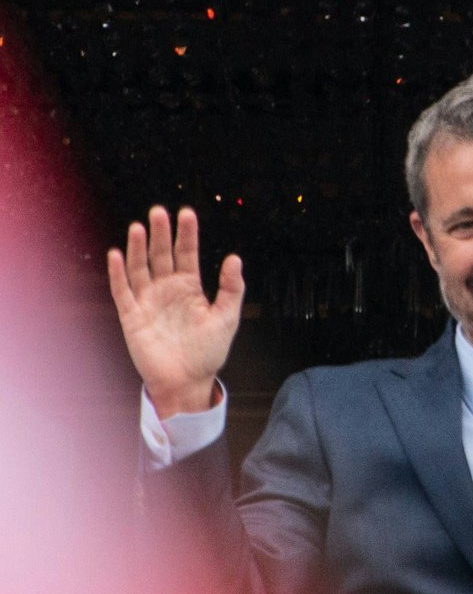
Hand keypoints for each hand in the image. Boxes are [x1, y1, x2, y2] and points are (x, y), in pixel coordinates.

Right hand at [106, 206, 243, 417]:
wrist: (188, 381)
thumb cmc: (208, 352)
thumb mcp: (227, 318)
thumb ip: (231, 288)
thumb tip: (234, 258)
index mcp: (190, 288)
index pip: (187, 254)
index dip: (186, 234)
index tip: (187, 213)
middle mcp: (167, 290)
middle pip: (162, 255)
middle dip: (160, 234)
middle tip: (159, 211)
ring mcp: (148, 301)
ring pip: (140, 268)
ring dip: (138, 248)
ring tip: (139, 227)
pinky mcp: (132, 316)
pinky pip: (123, 291)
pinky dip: (119, 273)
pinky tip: (117, 254)